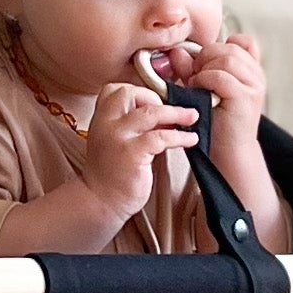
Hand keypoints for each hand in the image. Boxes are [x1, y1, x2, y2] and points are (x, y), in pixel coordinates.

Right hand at [79, 74, 195, 228]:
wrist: (100, 203)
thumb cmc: (111, 175)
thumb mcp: (114, 142)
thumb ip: (132, 126)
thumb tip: (163, 115)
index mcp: (101, 119)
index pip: (114, 89)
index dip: (138, 92)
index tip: (155, 102)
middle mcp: (106, 124)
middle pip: (129, 92)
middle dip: (155, 97)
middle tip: (170, 111)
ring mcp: (117, 138)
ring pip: (150, 112)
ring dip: (176, 113)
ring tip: (192, 117)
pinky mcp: (132, 154)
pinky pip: (161, 137)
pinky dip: (180, 137)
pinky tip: (190, 140)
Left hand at [188, 25, 268, 171]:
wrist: (227, 152)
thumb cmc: (213, 122)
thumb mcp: (200, 88)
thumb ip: (190, 68)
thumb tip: (176, 50)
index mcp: (250, 70)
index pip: (242, 41)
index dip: (220, 46)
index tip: (204, 63)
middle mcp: (256, 75)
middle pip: (229, 47)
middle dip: (205, 56)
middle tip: (193, 75)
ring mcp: (254, 86)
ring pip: (227, 58)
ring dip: (204, 68)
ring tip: (195, 84)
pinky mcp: (245, 98)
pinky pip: (222, 76)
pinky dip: (204, 80)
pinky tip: (197, 91)